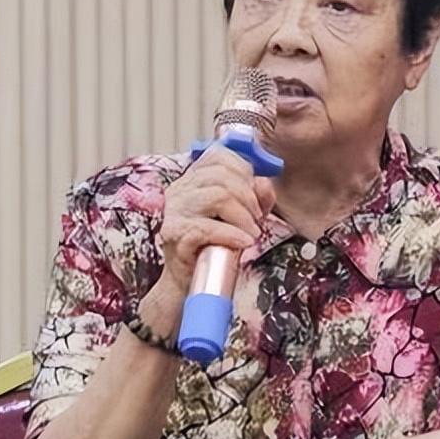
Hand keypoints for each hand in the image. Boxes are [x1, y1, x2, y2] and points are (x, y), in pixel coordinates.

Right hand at [158, 144, 275, 296]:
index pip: (219, 156)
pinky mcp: (174, 235)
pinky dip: (231, 235)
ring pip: (217, 196)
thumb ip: (255, 196)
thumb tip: (264, 184)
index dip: (244, 170)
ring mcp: (174, 212)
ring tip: (250, 233)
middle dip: (248, 198)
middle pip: (222, 175)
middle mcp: (180, 190)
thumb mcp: (242, 216)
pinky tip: (243, 243)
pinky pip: (207, 227)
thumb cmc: (215, 247)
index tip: (255, 193)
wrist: (191, 283)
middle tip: (256, 220)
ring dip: (243, 216)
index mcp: (193, 180)